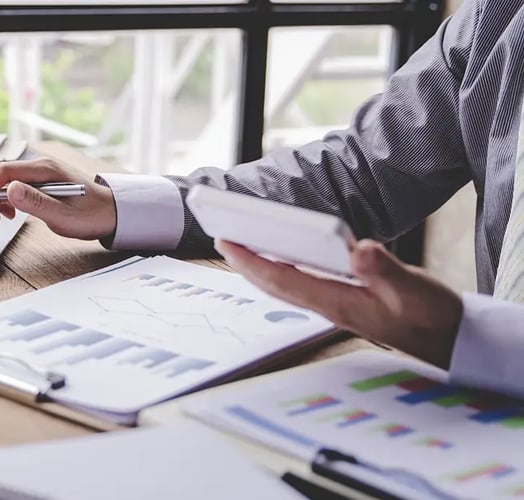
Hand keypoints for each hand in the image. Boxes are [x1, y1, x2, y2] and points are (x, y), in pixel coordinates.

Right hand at [0, 158, 116, 240]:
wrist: (109, 212)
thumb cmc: (92, 214)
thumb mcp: (64, 216)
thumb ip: (36, 203)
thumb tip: (10, 190)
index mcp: (44, 170)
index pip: (3, 172)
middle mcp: (36, 168)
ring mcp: (34, 175)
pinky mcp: (34, 184)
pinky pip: (7, 189)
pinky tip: (1, 217)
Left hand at [215, 239, 462, 368]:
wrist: (451, 341)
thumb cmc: (433, 317)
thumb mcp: (413, 290)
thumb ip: (384, 270)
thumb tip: (356, 249)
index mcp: (338, 302)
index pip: (283, 279)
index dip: (251, 261)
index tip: (227, 241)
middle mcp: (330, 306)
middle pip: (276, 283)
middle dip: (246, 263)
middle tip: (222, 238)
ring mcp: (335, 307)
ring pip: (287, 286)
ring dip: (261, 267)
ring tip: (241, 247)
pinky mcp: (345, 304)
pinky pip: (302, 286)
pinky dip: (284, 270)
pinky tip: (283, 259)